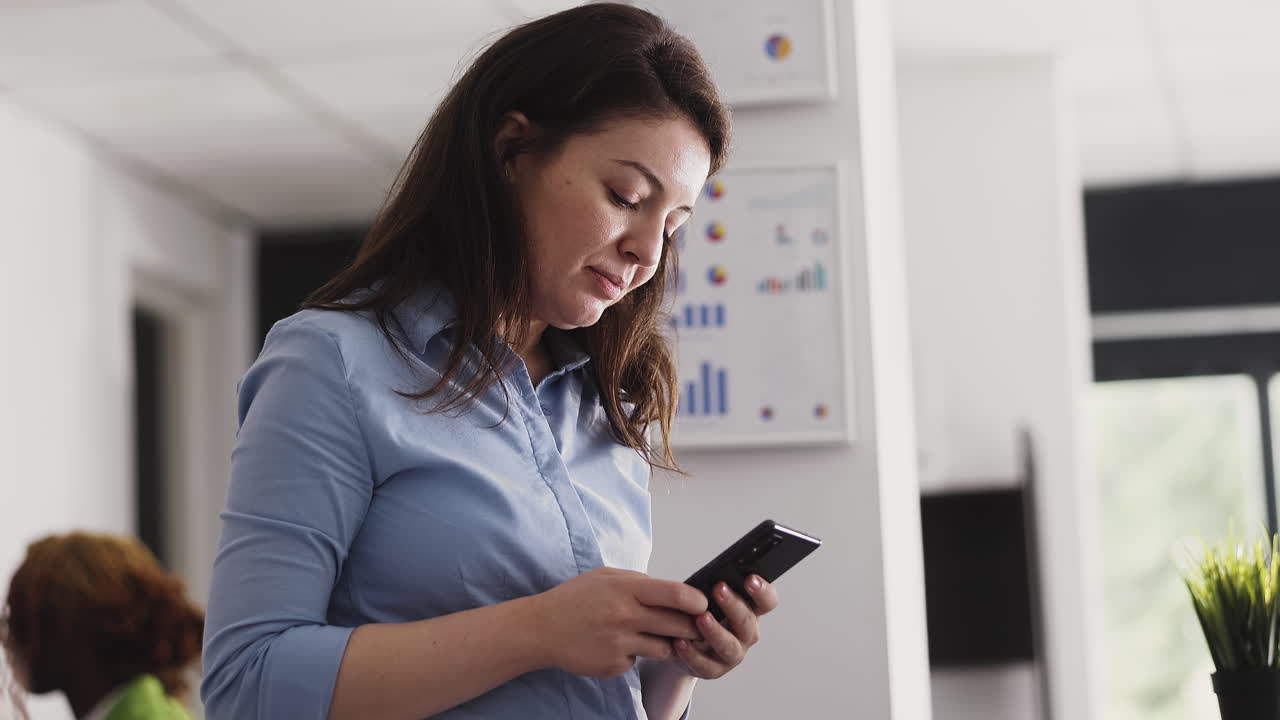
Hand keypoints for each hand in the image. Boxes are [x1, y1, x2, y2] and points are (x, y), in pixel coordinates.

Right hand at [530, 568, 708, 678]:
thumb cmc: (576, 599)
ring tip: (658, 634)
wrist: (541, 629)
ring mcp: (619, 644)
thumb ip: (641, 582)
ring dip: (668, 643)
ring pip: (664, 648)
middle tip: (696, 625)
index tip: (703, 604)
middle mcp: (625, 617)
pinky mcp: (614, 666)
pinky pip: (639, 661)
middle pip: (677, 625)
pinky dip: (637, 654)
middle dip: (692, 626)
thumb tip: (674, 590)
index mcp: (625, 589)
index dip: (696, 601)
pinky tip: (619, 644)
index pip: (675, 594)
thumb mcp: (607, 576)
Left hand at [671, 575, 778, 678]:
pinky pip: (705, 665)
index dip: (762, 591)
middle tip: (719, 588)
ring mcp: (733, 654)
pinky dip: (692, 654)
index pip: (767, 602)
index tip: (750, 578)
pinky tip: (681, 641)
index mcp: (751, 611)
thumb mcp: (707, 596)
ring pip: (729, 645)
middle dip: (733, 604)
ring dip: (716, 631)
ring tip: (701, 618)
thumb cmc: (699, 611)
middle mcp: (747, 634)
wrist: (682, 643)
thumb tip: (707, 577)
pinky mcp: (715, 670)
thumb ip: (712, 588)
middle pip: (747, 621)